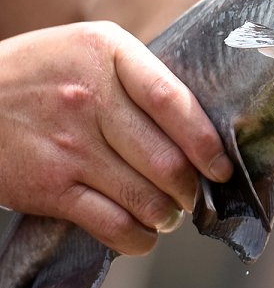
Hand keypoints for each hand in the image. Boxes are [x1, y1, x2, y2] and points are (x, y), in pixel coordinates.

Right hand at [0, 22, 233, 254]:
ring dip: (167, 214)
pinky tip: (141, 236)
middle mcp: (89, 97)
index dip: (206, 141)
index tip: (221, 166)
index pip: (173, 101)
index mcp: (107, 53)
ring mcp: (68, 144)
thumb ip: (138, 74)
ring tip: (169, 214)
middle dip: (190, 187)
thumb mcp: (86, 48)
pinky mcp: (48, 186)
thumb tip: (200, 121)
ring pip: (144, 195)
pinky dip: (136, 238)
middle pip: (165, 157)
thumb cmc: (38, 74)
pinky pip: (110, 223)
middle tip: (193, 195)